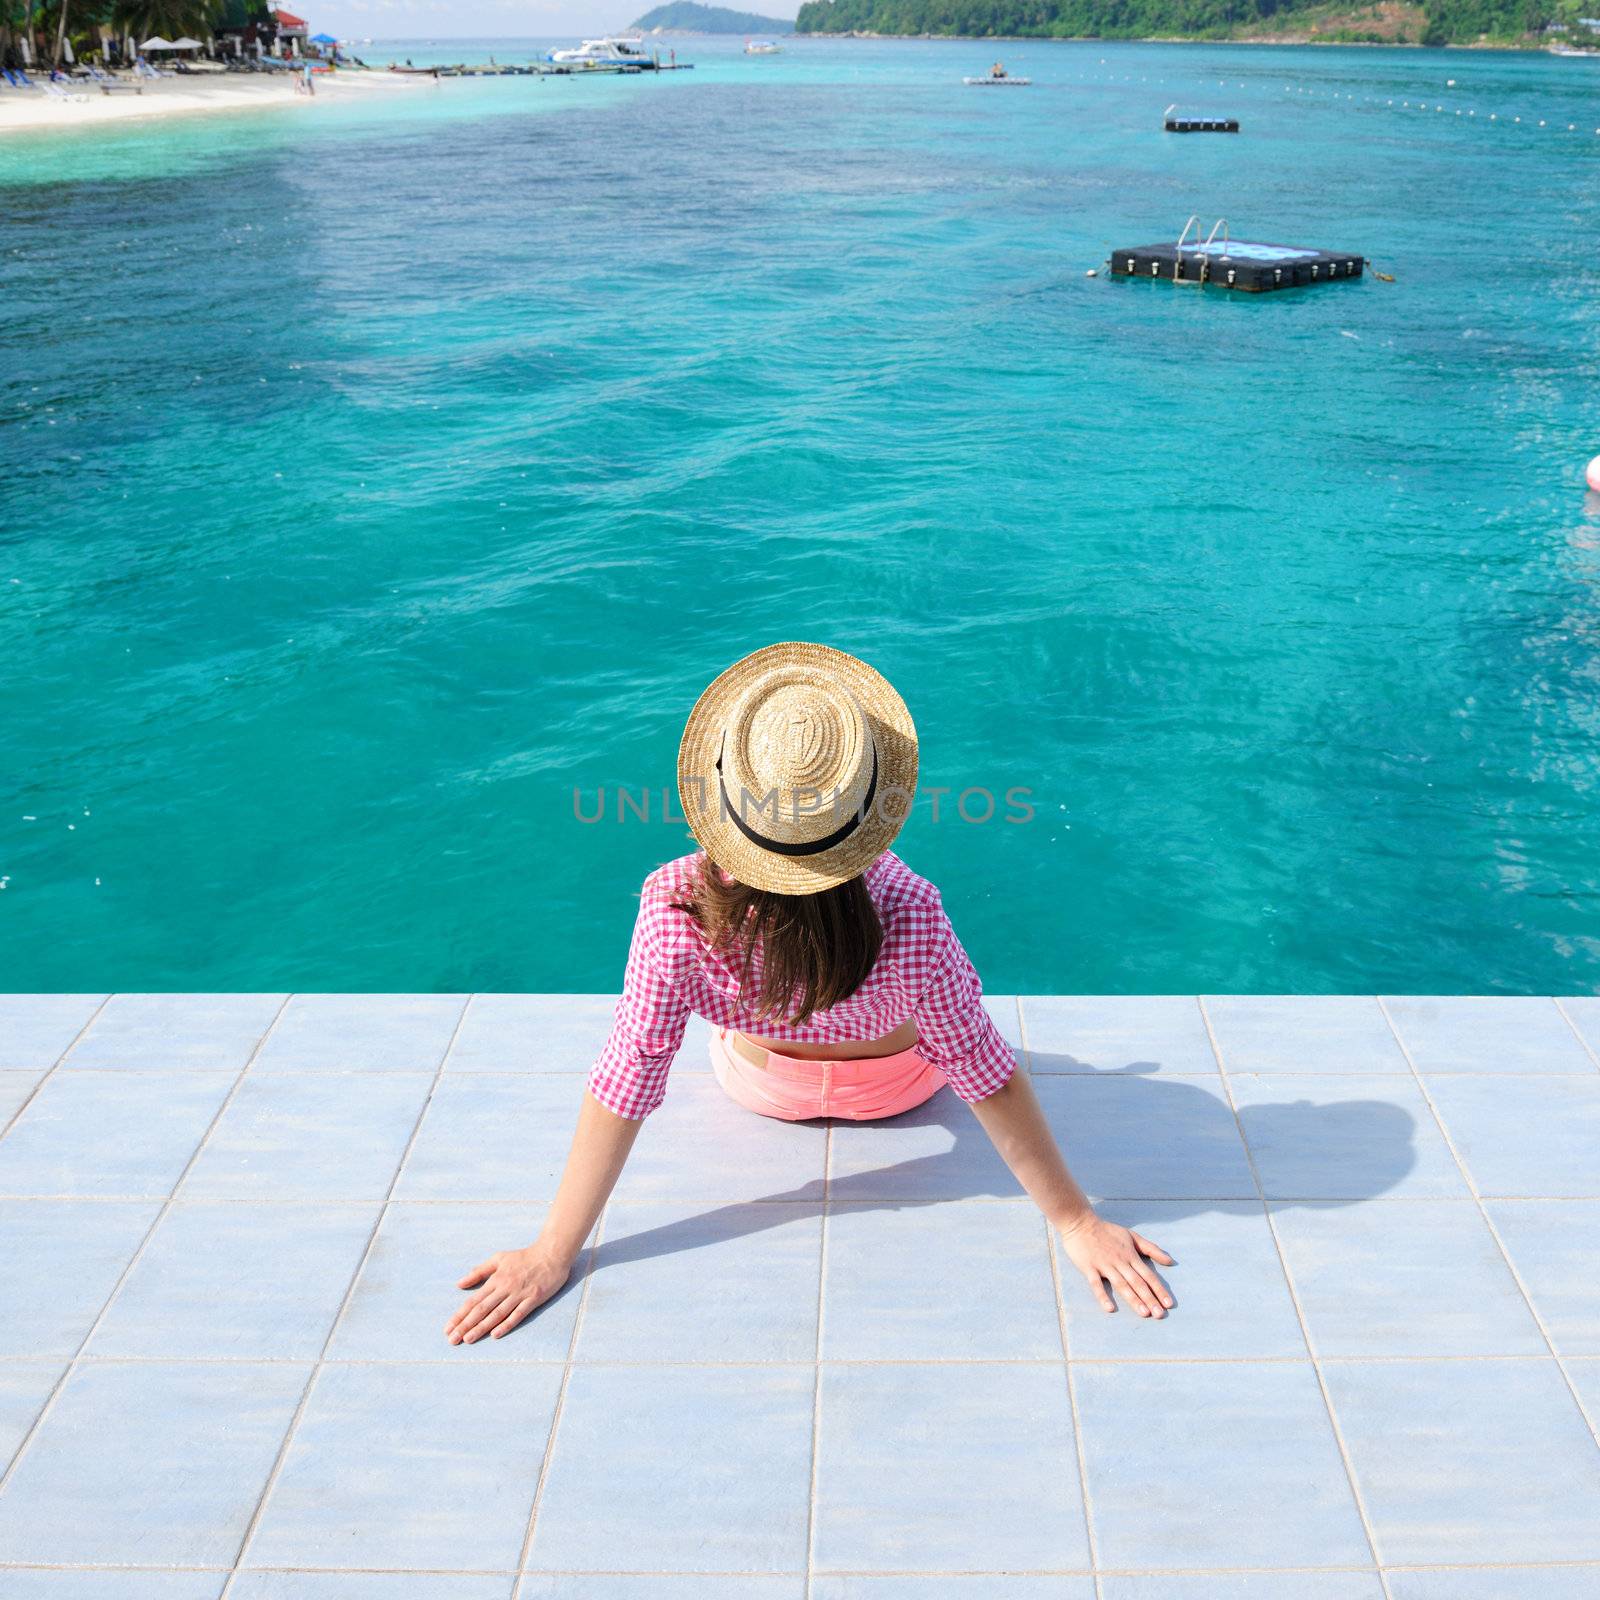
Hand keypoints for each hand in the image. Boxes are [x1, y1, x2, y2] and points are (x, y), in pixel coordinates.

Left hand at [445, 1242, 572, 1344]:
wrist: (551, 1254)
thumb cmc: (524, 1257)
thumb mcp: (499, 1259)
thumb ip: (479, 1272)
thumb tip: (460, 1284)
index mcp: (495, 1279)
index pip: (473, 1301)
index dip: (459, 1315)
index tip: (448, 1329)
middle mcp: (505, 1288)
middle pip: (482, 1309)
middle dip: (465, 1325)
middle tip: (452, 1340)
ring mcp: (519, 1294)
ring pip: (497, 1313)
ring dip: (481, 1327)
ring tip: (468, 1339)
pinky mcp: (533, 1298)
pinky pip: (518, 1314)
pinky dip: (507, 1324)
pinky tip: (496, 1334)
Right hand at [1057, 1213, 1173, 1317]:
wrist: (1080, 1222)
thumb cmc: (1107, 1231)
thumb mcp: (1132, 1236)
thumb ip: (1151, 1248)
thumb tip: (1171, 1261)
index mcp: (1130, 1255)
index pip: (1148, 1275)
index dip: (1159, 1290)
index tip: (1169, 1304)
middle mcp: (1120, 1261)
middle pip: (1137, 1282)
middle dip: (1150, 1299)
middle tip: (1160, 1315)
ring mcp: (1104, 1265)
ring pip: (1121, 1284)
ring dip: (1133, 1299)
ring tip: (1144, 1313)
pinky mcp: (1089, 1267)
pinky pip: (1096, 1284)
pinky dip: (1103, 1296)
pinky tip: (1110, 1308)